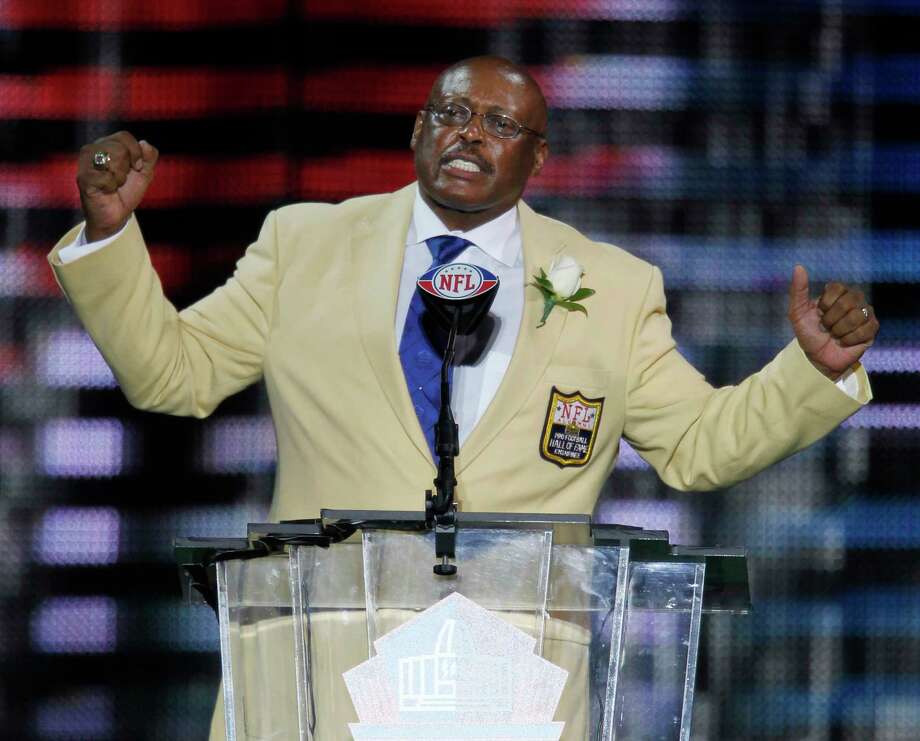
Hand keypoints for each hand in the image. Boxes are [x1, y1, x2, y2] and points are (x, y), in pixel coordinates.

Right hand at [77, 131, 158, 241]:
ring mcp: (85, 163)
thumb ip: (149, 157)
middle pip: (120, 148)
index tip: (136, 167)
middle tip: (121, 179)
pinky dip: (111, 187)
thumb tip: (144, 143)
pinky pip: (107, 177)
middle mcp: (92, 149)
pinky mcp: (83, 177)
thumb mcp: (144, 173)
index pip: (125, 136)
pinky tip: (105, 191)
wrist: (116, 216)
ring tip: (113, 184)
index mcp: (106, 144)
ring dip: (119, 177)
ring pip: (113, 160)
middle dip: (127, 168)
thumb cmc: (127, 192)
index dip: (136, 153)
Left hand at [787, 265, 878, 380]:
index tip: (819, 313)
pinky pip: (865, 330)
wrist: (817, 358)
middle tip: (826, 327)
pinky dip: (849, 339)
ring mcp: (865, 313)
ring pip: (857, 316)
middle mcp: (854, 299)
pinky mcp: (872, 328)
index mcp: (837, 292)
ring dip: (840, 331)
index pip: (837, 288)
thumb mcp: (797, 313)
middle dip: (831, 319)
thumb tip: (798, 267)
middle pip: (848, 302)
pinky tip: (844, 342)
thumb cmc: (808, 333)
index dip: (825, 304)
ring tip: (835, 335)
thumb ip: (798, 290)